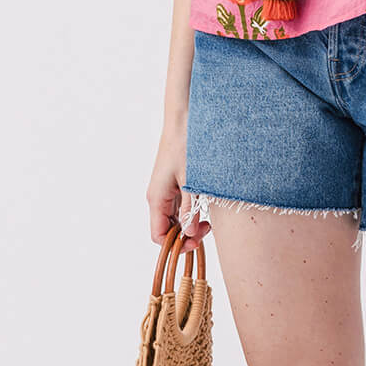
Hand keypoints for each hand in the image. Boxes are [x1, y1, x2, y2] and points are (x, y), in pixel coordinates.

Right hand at [147, 130, 212, 245]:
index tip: (196, 242)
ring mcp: (165, 192)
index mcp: (156, 199)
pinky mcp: (173, 185)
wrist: (183, 121)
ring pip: (174, 219)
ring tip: (208, 220)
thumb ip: (190, 208)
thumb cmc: (185, 147)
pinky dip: (191, 212)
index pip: (159, 235)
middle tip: (207, 229)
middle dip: (186, 235)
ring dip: (190, 223)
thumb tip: (188, 234)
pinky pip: (179, 207)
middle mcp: (158, 198)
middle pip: (167, 229)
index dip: (176, 244)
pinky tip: (205, 208)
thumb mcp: (191, 181)